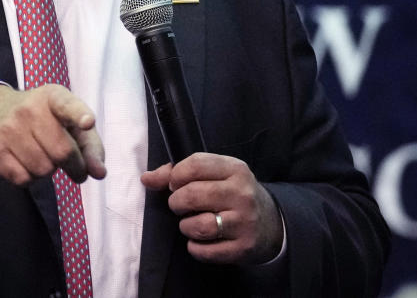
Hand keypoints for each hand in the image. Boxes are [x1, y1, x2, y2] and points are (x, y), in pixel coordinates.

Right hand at [0, 83, 105, 185]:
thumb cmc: (43, 120)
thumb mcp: (69, 122)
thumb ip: (90, 147)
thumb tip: (99, 174)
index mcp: (53, 96)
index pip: (67, 104)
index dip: (79, 114)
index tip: (88, 122)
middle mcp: (28, 109)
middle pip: (62, 153)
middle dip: (74, 167)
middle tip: (73, 166)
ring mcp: (8, 128)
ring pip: (43, 170)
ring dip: (49, 171)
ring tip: (43, 157)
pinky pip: (23, 179)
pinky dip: (30, 178)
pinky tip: (26, 163)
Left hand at [140, 153, 282, 264]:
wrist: (270, 224)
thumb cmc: (231, 194)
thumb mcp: (213, 175)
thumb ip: (177, 173)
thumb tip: (146, 178)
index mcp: (235, 169)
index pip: (194, 165)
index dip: (175, 176)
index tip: (175, 184)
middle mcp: (242, 194)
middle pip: (191, 195)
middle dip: (176, 202)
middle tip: (181, 206)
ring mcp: (245, 222)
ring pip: (198, 225)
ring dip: (185, 226)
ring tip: (191, 223)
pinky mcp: (243, 247)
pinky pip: (204, 251)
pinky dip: (195, 248)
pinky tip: (200, 240)